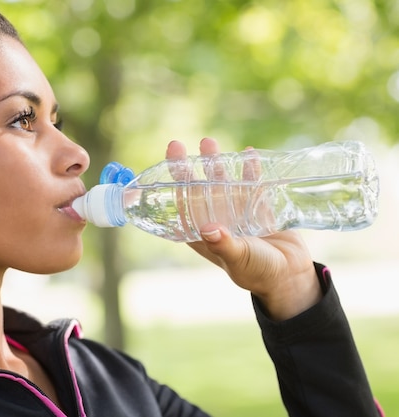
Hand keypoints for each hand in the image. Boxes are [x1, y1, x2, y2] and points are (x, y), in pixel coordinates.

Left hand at [166, 138, 321, 320]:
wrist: (290, 275)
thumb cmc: (258, 272)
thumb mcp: (239, 258)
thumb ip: (224, 244)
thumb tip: (208, 229)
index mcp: (203, 234)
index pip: (181, 206)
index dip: (170, 186)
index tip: (162, 169)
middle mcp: (216, 219)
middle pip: (197, 188)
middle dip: (187, 168)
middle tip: (177, 144)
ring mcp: (236, 212)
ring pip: (222, 182)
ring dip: (215, 164)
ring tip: (208, 142)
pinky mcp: (259, 207)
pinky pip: (252, 183)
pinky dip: (250, 169)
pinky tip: (248, 153)